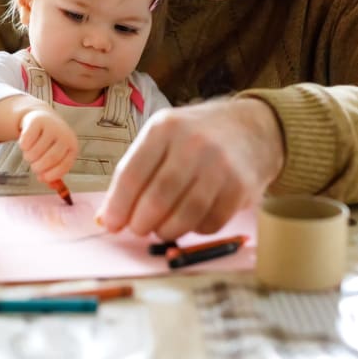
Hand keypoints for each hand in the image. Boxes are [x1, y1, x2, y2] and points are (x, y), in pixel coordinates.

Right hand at [19, 108, 78, 182]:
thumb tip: (52, 187)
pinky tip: (26, 143)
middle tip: (34, 166)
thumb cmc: (50, 142)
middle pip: (51, 158)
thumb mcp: (56, 156)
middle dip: (38, 167)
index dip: (52, 174)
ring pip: (36, 151)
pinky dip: (23, 146)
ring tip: (30, 154)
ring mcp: (51, 127)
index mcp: (72, 146)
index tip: (42, 178)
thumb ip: (54, 172)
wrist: (42, 118)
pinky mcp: (37, 121)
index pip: (65, 165)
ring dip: (29, 157)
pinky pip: (26, 140)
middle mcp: (64, 135)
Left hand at [96, 98, 284, 239]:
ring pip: (184, 215)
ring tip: (161, 229)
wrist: (251, 128)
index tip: (110, 224)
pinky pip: (210, 223)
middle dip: (140, 223)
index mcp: (164, 127)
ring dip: (166, 231)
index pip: (131, 174)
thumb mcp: (162, 138)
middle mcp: (192, 143)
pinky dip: (194, 230)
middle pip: (157, 198)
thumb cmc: (196, 136)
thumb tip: (106, 217)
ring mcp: (220, 165)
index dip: (117, 206)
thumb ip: (135, 172)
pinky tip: (190, 221)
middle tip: (137, 229)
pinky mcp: (241, 187)